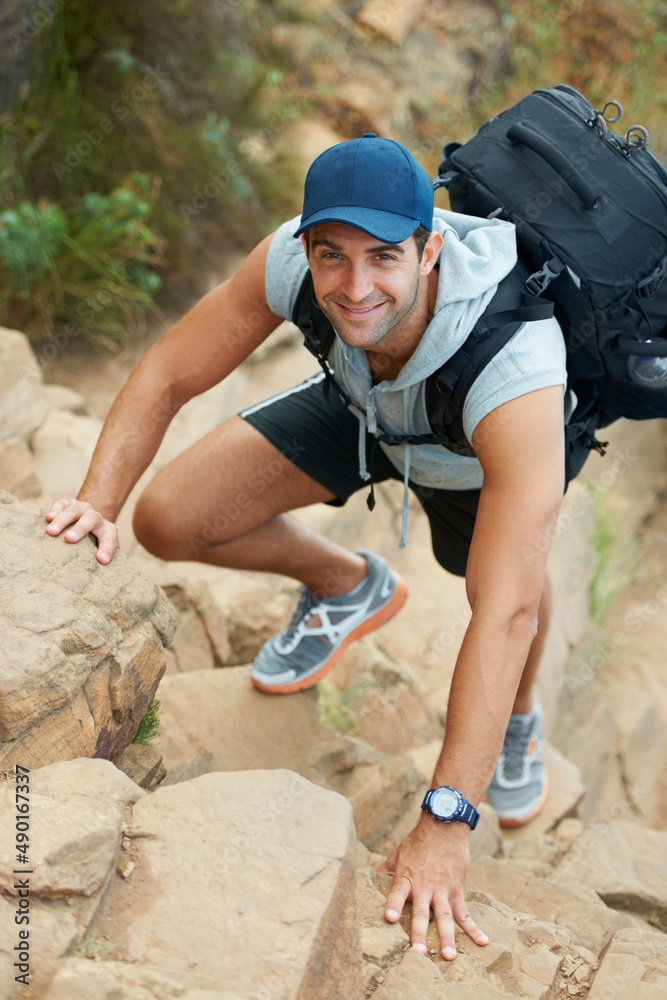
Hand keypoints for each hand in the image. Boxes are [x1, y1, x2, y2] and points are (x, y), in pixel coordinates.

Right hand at [45, 498, 118, 564]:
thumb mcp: (103, 547)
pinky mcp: (67, 502)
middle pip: (90, 519)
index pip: (110, 539)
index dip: (107, 549)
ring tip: (51, 531)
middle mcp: (95, 516)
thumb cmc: (94, 539)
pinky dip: (54, 510)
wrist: (88, 516)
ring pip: (73, 511)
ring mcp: (81, 508)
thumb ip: (106, 556)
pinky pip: (61, 503)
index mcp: (107, 530)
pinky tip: (48, 517)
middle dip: (80, 529)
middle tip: (69, 539)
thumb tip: (104, 571)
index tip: (102, 560)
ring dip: (61, 521)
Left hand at [377, 815, 487, 959]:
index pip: (398, 893)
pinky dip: (473, 929)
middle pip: (421, 912)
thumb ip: (386, 870)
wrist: (444, 825)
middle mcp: (424, 886)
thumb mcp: (399, 853)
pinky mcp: (456, 889)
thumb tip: (372, 879)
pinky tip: (482, 942)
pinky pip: (465, 912)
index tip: (390, 918)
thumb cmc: (418, 840)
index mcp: (407, 877)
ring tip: (448, 957)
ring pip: (444, 916)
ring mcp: (442, 889)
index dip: (394, 905)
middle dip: (420, 933)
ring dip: (446, 937)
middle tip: (418, 952)